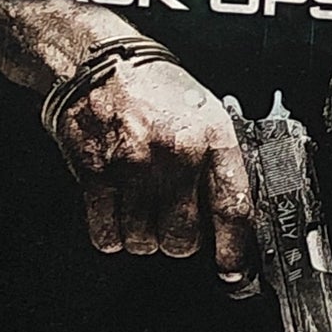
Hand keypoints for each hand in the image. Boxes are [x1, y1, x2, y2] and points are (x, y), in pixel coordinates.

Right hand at [51, 57, 257, 279]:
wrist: (101, 61)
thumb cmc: (156, 87)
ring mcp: (135, 166)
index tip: (232, 270)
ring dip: (143, 238)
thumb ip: (218, 163)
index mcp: (213, 137)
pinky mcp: (97, 174)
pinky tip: (117, 212)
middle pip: (183, 238)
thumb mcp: (205, 114)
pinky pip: (108, 234)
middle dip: (180, 242)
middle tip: (174, 224)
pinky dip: (112, 235)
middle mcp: (177, 154)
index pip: (233, 208)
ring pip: (144, 242)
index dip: (233, 249)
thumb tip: (230, 219)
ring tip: (143, 209)